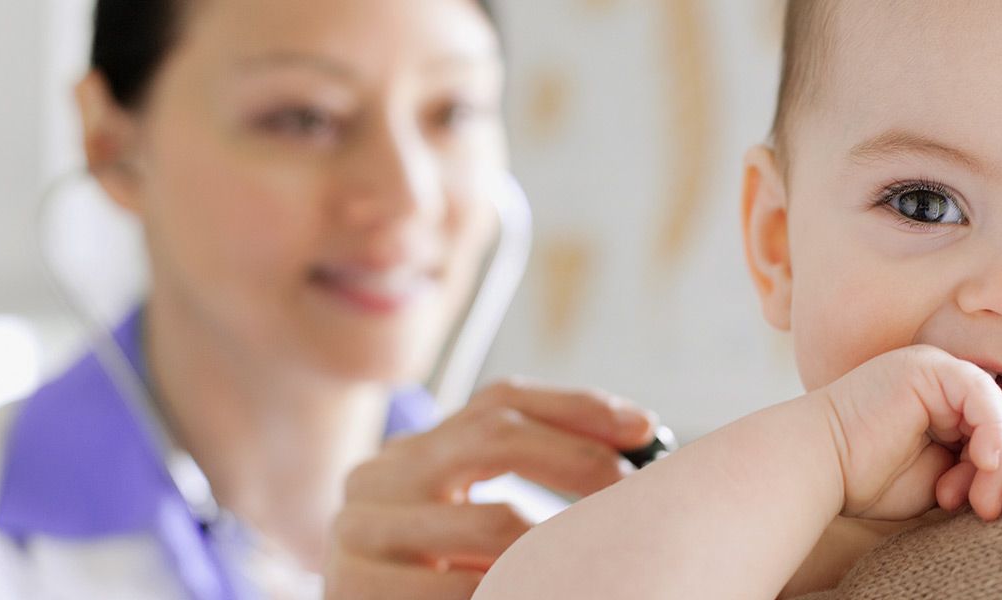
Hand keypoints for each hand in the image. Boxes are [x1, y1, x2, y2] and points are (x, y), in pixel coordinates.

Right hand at [324, 379, 655, 598]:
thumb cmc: (443, 586)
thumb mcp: (476, 527)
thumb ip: (529, 482)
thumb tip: (639, 442)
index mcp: (413, 452)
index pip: (501, 400)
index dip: (578, 406)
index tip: (644, 428)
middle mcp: (379, 477)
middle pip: (496, 436)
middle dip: (578, 458)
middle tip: (631, 492)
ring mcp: (360, 532)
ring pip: (494, 524)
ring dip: (558, 544)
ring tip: (595, 558)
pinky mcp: (357, 588)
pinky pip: (462, 590)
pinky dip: (511, 592)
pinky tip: (531, 592)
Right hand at [818, 345, 1001, 521]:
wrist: (818, 469)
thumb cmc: (867, 482)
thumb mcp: (941, 483)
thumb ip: (980, 473)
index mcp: (945, 411)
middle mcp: (945, 386)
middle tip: (996, 507)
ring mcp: (938, 372)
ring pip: (999, 414)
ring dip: (998, 463)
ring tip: (979, 503)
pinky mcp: (930, 368)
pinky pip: (982, 396)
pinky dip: (992, 433)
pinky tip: (984, 464)